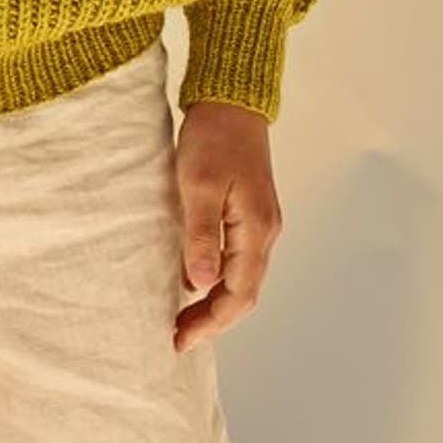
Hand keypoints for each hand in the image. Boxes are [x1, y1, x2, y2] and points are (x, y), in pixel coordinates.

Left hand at [172, 96, 279, 348]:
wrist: (231, 101)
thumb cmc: (213, 138)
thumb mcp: (199, 186)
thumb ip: (202, 236)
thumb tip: (202, 284)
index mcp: (255, 228)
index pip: (239, 294)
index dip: (211, 322)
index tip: (180, 340)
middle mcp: (265, 232)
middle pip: (244, 293)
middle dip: (213, 321)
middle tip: (177, 338)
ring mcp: (260, 224)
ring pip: (242, 279)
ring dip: (214, 304)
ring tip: (182, 319)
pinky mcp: (249, 214)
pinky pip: (238, 261)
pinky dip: (217, 282)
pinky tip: (193, 284)